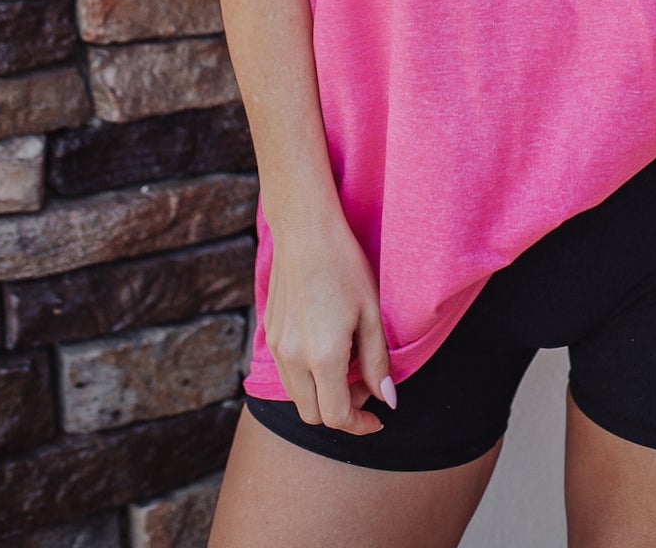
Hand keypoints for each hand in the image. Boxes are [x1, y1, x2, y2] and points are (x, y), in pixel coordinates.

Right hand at [262, 201, 396, 434]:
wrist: (305, 230)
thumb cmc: (344, 265)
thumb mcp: (372, 313)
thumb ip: (377, 362)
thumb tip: (387, 399)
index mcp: (322, 356)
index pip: (337, 416)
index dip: (359, 425)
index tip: (378, 418)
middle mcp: (292, 358)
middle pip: (312, 415)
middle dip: (341, 411)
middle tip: (365, 385)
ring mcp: (275, 346)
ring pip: (296, 396)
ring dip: (321, 395)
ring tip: (347, 364)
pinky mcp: (268, 333)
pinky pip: (286, 373)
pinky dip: (306, 377)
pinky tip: (326, 348)